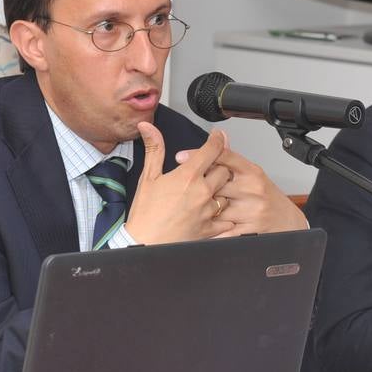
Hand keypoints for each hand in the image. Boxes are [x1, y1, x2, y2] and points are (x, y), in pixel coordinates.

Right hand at [125, 124, 233, 244]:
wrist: (144, 244)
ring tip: (206, 193)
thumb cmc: (144, 214)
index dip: (217, 140)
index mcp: (188, 176)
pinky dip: (223, 215)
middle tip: (207, 170)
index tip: (218, 137)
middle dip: (218, 167)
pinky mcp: (210, 228)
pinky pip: (226, 218)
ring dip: (220, 190)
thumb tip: (148, 127)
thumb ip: (153, 149)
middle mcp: (202, 192)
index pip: (212, 150)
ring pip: (227, 193)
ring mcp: (208, 211)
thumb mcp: (148, 177)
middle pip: (225, 170)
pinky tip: (212, 213)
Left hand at [175, 142, 307, 235]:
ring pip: (216, 206)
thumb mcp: (253, 174)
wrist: (287, 222)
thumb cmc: (266, 197)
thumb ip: (232, 159)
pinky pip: (221, 229)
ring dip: (200, 208)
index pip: (224, 157)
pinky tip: (196, 226)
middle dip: (196, 184)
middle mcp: (252, 189)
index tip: (180, 156)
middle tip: (178, 186)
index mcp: (252, 172)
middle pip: (215, 181)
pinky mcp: (247, 229)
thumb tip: (218, 136)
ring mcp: (250, 210)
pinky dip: (207, 228)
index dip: (199, 154)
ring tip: (186, 207)